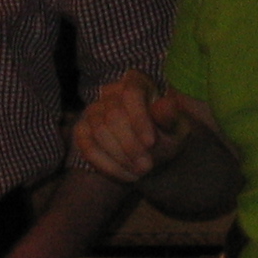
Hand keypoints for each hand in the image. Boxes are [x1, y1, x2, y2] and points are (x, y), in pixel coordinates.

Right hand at [74, 70, 192, 187]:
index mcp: (136, 82)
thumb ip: (170, 117)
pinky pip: (87, 146)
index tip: (151, 143)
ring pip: (99, 131)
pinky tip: (127, 176)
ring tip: (141, 171)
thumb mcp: (176, 128)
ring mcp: (93, 110)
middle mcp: (111, 92)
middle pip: (113, 115)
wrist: (150, 153)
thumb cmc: (165, 134)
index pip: (131, 93)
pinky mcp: (82, 130)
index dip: (139, 118)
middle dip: (131, 145)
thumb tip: (167, 104)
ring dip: (120, 157)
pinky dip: (107, 165)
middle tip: (147, 166)